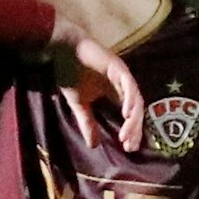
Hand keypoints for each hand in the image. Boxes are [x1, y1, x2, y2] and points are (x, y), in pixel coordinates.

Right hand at [49, 17, 144, 150]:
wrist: (61, 49)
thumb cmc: (70, 72)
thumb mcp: (79, 104)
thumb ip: (87, 122)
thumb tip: (93, 146)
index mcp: (117, 94)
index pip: (131, 116)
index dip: (132, 132)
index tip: (129, 148)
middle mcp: (124, 86)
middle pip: (137, 110)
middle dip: (135, 129)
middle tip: (131, 146)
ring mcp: (123, 76)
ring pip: (135, 100)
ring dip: (133, 119)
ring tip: (127, 135)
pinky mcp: (118, 67)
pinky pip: (129, 85)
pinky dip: (130, 99)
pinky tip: (127, 113)